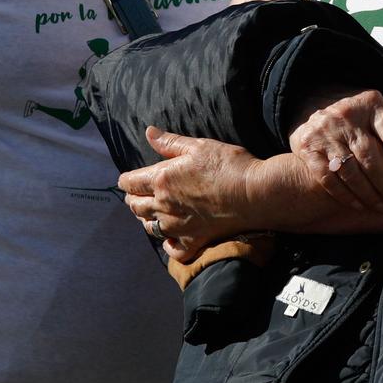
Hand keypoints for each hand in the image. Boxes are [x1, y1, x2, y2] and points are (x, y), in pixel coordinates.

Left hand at [120, 126, 272, 251]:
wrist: (256, 194)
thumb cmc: (229, 165)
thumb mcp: (200, 146)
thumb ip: (170, 142)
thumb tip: (148, 132)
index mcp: (162, 179)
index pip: (130, 182)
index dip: (126, 180)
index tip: (128, 180)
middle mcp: (164, 205)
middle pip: (135, 206)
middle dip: (133, 199)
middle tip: (138, 195)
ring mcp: (177, 227)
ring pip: (149, 227)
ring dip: (147, 219)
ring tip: (152, 214)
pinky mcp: (194, 241)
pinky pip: (172, 250)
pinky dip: (168, 246)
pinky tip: (171, 239)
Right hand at [287, 89, 382, 215]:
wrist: (316, 109)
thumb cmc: (364, 117)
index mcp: (373, 104)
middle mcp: (348, 115)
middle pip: (373, 158)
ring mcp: (325, 132)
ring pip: (351, 171)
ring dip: (371, 195)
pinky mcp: (308, 149)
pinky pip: (329, 179)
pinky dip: (346, 196)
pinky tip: (361, 206)